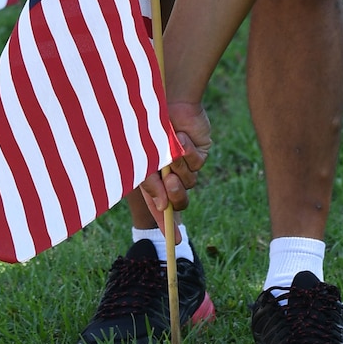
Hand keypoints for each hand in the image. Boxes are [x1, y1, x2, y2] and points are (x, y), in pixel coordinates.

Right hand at [140, 100, 211, 220]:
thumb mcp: (143, 160)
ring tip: (172, 147)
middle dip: (175, 193)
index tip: (175, 242)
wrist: (163, 101)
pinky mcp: (200, 152)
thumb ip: (150, 184)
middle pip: (179, 201)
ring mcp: (185, 163)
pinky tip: (181, 136)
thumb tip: (163, 206)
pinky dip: (189, 153)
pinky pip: (198, 164)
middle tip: (170, 180)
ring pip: (189, 182)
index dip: (167, 226)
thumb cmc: (147, 130)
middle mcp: (169, 173)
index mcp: (152, 178)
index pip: (161, 208)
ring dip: (180, 167)